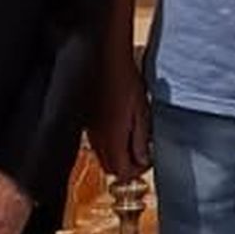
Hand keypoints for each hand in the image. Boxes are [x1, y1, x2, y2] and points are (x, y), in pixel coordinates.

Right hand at [89, 62, 151, 181]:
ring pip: (102, 156)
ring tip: (132, 138)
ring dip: (118, 155)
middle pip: (111, 168)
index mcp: (112, 140)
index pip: (122, 173)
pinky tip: (120, 126)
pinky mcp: (86, 122)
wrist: (104, 60)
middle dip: (127, 166)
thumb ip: (141, 139)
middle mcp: (97, 139)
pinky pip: (97, 142)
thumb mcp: (142, 112)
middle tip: (142, 153)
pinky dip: (109, 143)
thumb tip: (143, 160)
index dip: (138, 171)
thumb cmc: (125, 81)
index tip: (148, 159)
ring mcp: (90, 131)